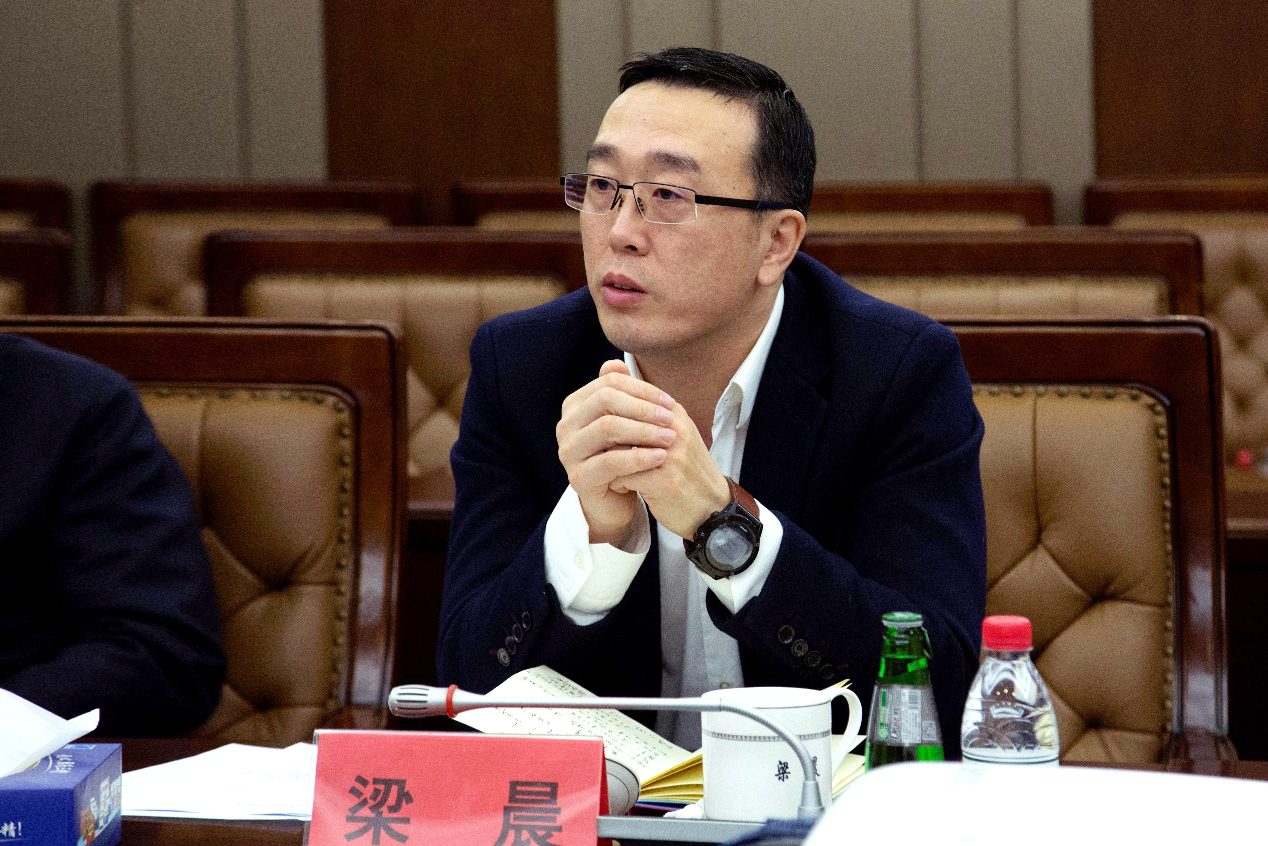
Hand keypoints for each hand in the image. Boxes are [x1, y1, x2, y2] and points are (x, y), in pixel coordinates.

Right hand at [556, 359, 677, 544]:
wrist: (617, 500)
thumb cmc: (624, 457)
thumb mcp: (627, 423)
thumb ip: (623, 394)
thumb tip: (616, 363)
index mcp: (575, 406)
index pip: (609, 383)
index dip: (642, 389)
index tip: (670, 402)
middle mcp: (566, 425)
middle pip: (605, 400)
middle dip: (643, 407)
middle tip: (672, 418)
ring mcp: (568, 452)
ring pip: (607, 428)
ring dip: (644, 430)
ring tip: (671, 438)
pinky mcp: (578, 477)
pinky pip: (610, 461)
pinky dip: (639, 457)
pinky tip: (660, 457)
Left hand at [609, 402, 730, 539]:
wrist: (712, 508)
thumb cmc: (684, 471)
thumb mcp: (670, 435)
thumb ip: (644, 415)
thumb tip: (607, 386)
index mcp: (673, 414)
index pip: (627, 400)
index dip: (607, 419)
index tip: (602, 435)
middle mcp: (674, 430)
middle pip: (620, 422)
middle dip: (603, 440)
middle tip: (599, 454)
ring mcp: (671, 456)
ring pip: (617, 449)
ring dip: (608, 461)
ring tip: (610, 471)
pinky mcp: (665, 481)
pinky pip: (622, 476)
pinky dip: (616, 483)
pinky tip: (621, 488)